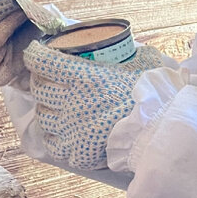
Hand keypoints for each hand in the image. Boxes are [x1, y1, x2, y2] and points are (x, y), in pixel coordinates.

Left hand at [23, 40, 162, 168]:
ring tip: (57, 106)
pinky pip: (52, 143)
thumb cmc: (154, 95)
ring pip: (42, 116)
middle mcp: (72, 103)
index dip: (35, 55)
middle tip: (47, 79)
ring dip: (47, 109)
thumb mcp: (145, 62)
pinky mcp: (76, 152)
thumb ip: (132, 52)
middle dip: (39, 81)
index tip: (35, 52)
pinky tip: (62, 131)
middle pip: (38, 89)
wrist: (161, 131)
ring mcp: (71, 130)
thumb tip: (132, 45)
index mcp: (85, 78)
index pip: (43, 61)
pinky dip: (54, 136)